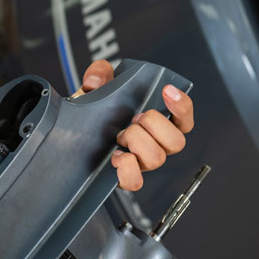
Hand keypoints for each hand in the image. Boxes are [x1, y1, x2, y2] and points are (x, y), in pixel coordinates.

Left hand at [73, 60, 194, 191]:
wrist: (74, 138)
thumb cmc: (93, 116)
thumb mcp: (95, 90)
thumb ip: (98, 76)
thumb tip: (99, 77)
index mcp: (156, 123)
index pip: (184, 119)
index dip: (182, 106)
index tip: (167, 90)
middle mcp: (154, 144)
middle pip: (177, 141)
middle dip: (155, 124)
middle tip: (135, 117)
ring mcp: (142, 162)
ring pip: (158, 158)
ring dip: (138, 141)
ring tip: (120, 135)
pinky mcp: (125, 177)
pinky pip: (136, 182)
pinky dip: (127, 167)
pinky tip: (116, 156)